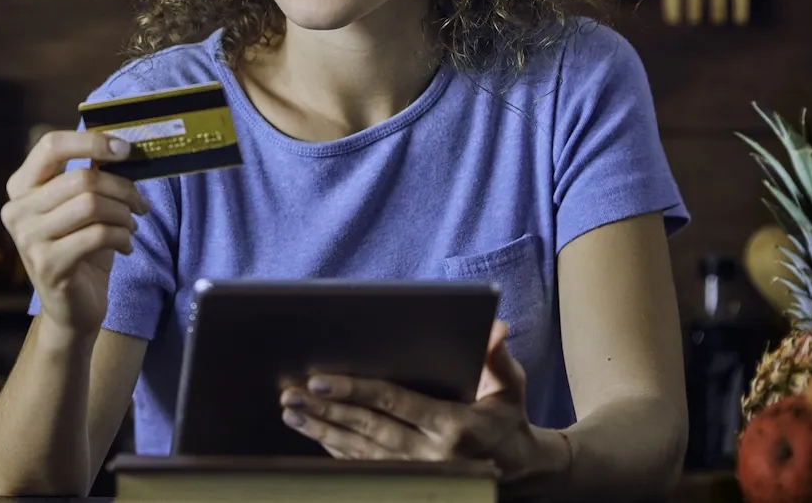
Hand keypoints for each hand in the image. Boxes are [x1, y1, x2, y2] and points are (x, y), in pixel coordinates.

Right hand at [1, 130, 149, 336]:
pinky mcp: (48, 264)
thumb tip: (119, 144)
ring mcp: (28, 238)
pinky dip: (122, 237)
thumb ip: (91, 174)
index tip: (125, 149)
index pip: (51, 145)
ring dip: (124, 214)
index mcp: (21, 186)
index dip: (91, 141)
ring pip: (91, 205)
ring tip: (131, 226)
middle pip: (81, 179)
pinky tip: (126, 245)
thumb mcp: (83, 207)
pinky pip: (98, 235)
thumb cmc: (81, 249)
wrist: (72, 308)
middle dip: (122, 188)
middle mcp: (17, 209)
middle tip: (140, 203)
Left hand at [278, 322, 569, 488]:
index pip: (394, 403)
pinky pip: (365, 468)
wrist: (521, 469)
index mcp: (453, 425)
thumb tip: (495, 328)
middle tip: (291, 394)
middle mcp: (432, 455)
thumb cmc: (508, 417)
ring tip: (291, 412)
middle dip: (326, 409)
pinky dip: (336, 451)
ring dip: (322, 431)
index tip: (320, 379)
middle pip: (368, 429)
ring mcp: (419, 474)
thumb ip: (497, 358)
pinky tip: (314, 433)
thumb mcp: (511, 385)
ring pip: (360, 452)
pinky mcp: (409, 483)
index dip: (355, 390)